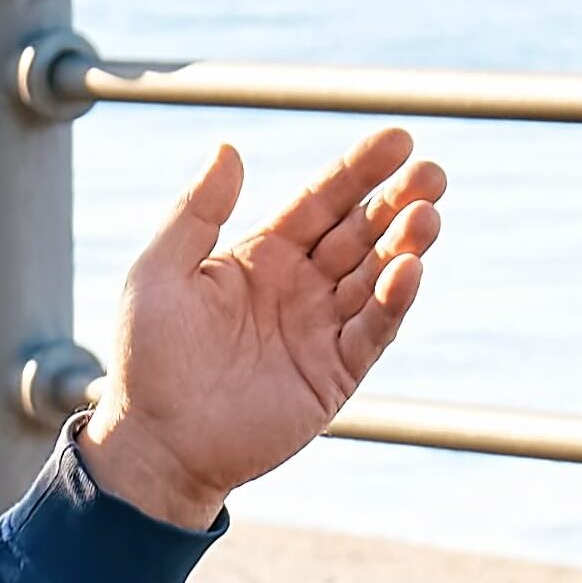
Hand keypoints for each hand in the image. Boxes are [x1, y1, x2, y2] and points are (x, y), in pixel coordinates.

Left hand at [80, 130, 447, 529]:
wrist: (156, 443)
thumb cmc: (148, 356)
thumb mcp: (160, 271)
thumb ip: (196, 211)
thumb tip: (229, 148)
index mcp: (263, 255)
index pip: (321, 201)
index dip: (358, 170)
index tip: (397, 139)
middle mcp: (300, 287)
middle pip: (360, 233)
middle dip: (397, 202)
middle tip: (433, 174)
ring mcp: (321, 331)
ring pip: (376, 278)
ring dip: (405, 247)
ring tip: (428, 216)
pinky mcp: (335, 375)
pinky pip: (372, 333)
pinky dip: (394, 303)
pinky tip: (410, 270)